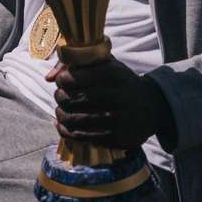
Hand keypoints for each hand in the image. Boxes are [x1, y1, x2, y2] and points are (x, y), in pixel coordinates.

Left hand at [45, 57, 173, 149]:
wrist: (152, 107)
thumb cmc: (123, 83)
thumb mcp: (109, 66)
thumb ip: (79, 63)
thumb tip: (49, 78)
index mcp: (113, 75)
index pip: (75, 77)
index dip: (62, 80)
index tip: (62, 81)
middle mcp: (115, 96)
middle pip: (72, 100)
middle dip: (60, 97)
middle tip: (60, 96)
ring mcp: (115, 119)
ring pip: (74, 120)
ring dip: (61, 115)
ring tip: (61, 110)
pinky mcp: (114, 138)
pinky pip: (81, 136)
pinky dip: (66, 131)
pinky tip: (63, 124)